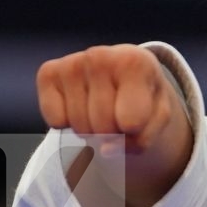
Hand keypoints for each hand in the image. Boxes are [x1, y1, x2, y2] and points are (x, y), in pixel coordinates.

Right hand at [35, 44, 193, 206]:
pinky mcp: (47, 73)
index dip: (136, 132)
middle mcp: (100, 55)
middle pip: (103, 127)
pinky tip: (79, 104)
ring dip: (91, 130)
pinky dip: (66, 123)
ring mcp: (72, 63)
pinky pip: (54, 120)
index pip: (131, 122)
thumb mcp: (158, 117)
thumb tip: (105, 150)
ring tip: (101, 109)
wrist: (124, 74)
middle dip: (113, 133)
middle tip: (118, 114)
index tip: (140, 115)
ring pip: (79, 127)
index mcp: (135, 62)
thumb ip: (141, 139)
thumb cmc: (144, 96)